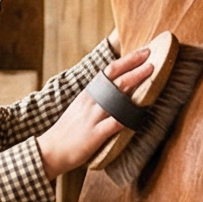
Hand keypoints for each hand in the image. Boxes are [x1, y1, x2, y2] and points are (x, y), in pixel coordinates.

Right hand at [39, 46, 155, 176]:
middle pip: (115, 79)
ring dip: (134, 83)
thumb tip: (117, 89)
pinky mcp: (95, 134)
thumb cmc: (69, 130)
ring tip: (150, 74)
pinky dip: (127, 118)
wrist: (51, 150)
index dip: (127, 60)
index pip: (109, 71)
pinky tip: (139, 114)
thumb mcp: (81, 107)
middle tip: (151, 56)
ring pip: (116, 96)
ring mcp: (93, 117)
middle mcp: (91, 101)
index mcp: (89, 93)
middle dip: (135, 66)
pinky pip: (114, 124)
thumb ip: (98, 97)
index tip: (144, 52)